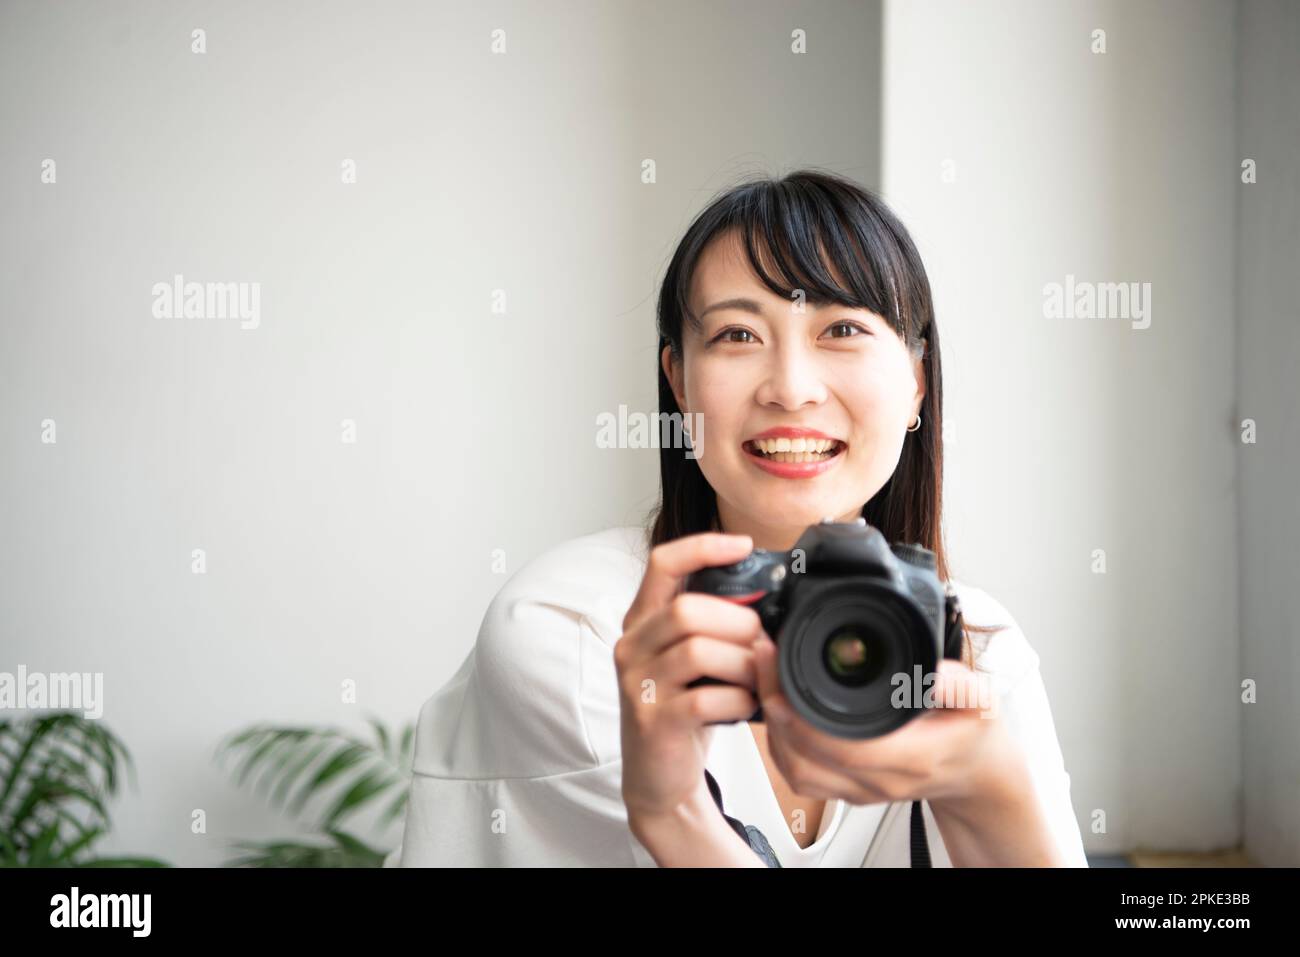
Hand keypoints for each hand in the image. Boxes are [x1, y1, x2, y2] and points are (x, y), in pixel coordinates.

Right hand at [615, 533, 764, 834]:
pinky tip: (746, 707)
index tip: (744, 546)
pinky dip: (739, 701)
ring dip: (743, 664)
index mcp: (641, 621)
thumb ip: (712, 626)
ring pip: (699, 651)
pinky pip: (706, 698)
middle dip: (738, 622)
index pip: (662, 563)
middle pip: (688, 609)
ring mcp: (638, 684)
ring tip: (757, 679)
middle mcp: (631, 646)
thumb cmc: (684, 709)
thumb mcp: (691, 659)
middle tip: (760, 643)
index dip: (703, 547)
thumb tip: (766, 599)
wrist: (658, 777)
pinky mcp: (653, 721)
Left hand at [750, 630, 1020, 808]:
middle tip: (763, 658)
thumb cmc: (972, 734)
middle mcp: (881, 781)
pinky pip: (799, 774)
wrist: (975, 771)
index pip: (844, 749)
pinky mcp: (845, 789)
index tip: (781, 668)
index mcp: (911, 760)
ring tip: (763, 675)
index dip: (802, 715)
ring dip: (770, 726)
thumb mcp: (980, 700)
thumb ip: (958, 685)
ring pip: (795, 771)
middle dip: (774, 708)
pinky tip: (774, 705)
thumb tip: (933, 673)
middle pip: (806, 760)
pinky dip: (777, 741)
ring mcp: (860, 790)